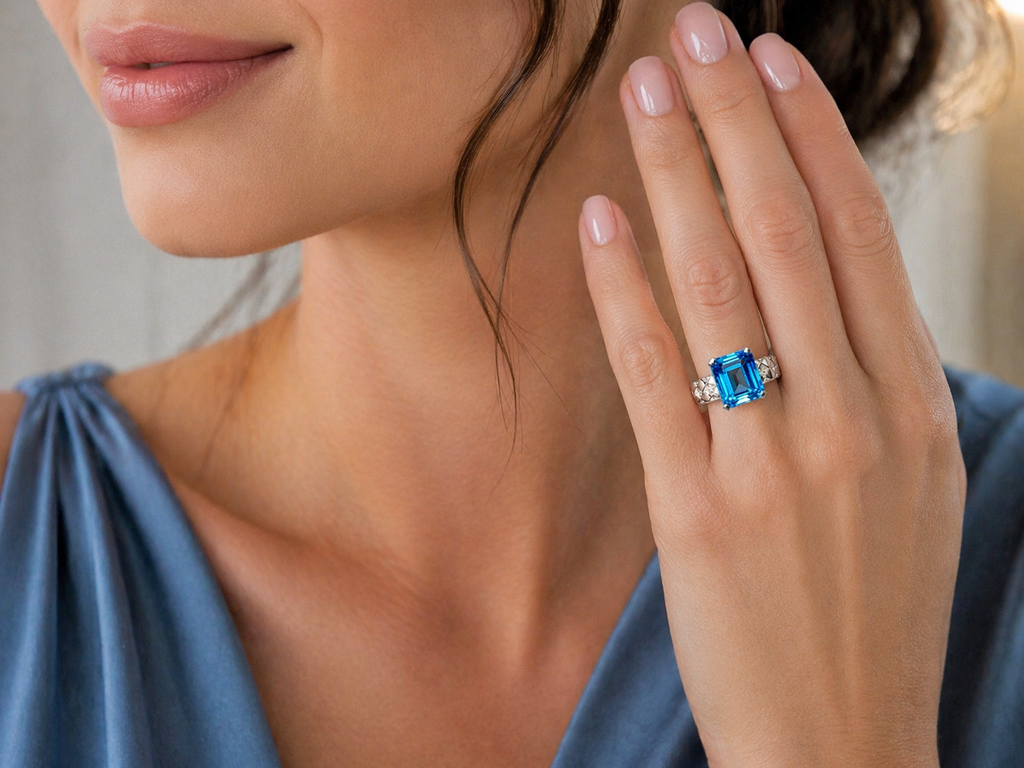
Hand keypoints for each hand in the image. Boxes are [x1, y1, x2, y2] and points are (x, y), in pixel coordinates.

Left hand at [577, 4, 965, 766]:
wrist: (846, 742)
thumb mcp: (909, 484)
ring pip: (721, 284)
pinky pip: (655, 374)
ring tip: (641, 94)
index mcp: (916, 406)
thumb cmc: (872, 610)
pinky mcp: (698, 512)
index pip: (857, 235)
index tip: (768, 62)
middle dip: (734, 121)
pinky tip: (598, 221)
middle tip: (693, 33)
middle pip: (787, 233)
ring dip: (675, 176)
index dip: (810, 136)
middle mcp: (854, 420)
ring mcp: (777, 465)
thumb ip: (871, 382)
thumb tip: (818, 285)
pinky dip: (624, 289)